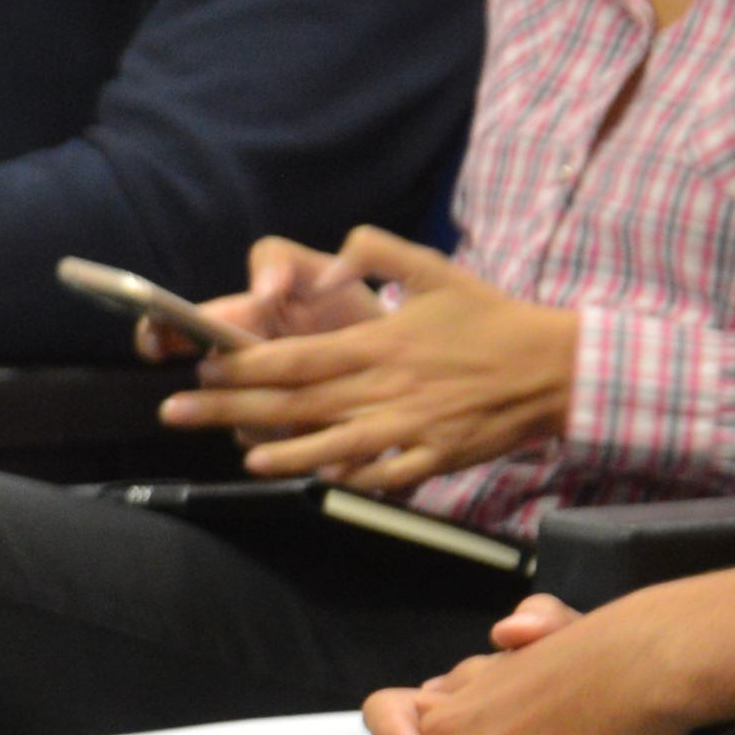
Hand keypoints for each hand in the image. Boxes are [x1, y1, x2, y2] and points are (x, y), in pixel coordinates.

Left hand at [165, 226, 578, 490]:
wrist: (556, 367)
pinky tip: (311, 480)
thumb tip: (330, 256)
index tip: (203, 368)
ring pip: (331, 445)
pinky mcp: (434, 456)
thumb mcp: (433, 268)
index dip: (244, 366)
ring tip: (239, 455)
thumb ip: (375, 253)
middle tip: (178, 412)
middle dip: (232, 407)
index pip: (297, 357)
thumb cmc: (491, 316)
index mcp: (381, 342)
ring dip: (280, 451)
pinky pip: (382, 475)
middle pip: (297, 402)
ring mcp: (410, 427)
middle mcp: (387, 387)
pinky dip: (345, 479)